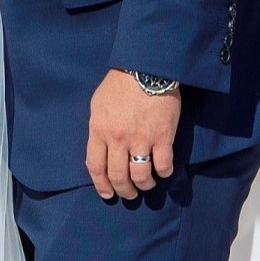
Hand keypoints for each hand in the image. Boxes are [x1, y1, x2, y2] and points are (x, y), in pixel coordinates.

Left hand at [86, 69, 181, 201]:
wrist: (147, 66)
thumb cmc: (120, 84)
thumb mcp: (98, 104)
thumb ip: (98, 129)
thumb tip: (100, 150)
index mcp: (99, 130)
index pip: (96, 167)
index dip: (102, 185)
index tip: (107, 193)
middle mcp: (118, 139)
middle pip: (119, 177)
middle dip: (124, 191)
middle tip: (129, 194)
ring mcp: (141, 139)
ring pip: (141, 176)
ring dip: (144, 185)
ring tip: (146, 184)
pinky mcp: (163, 136)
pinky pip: (163, 165)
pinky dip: (163, 173)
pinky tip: (162, 171)